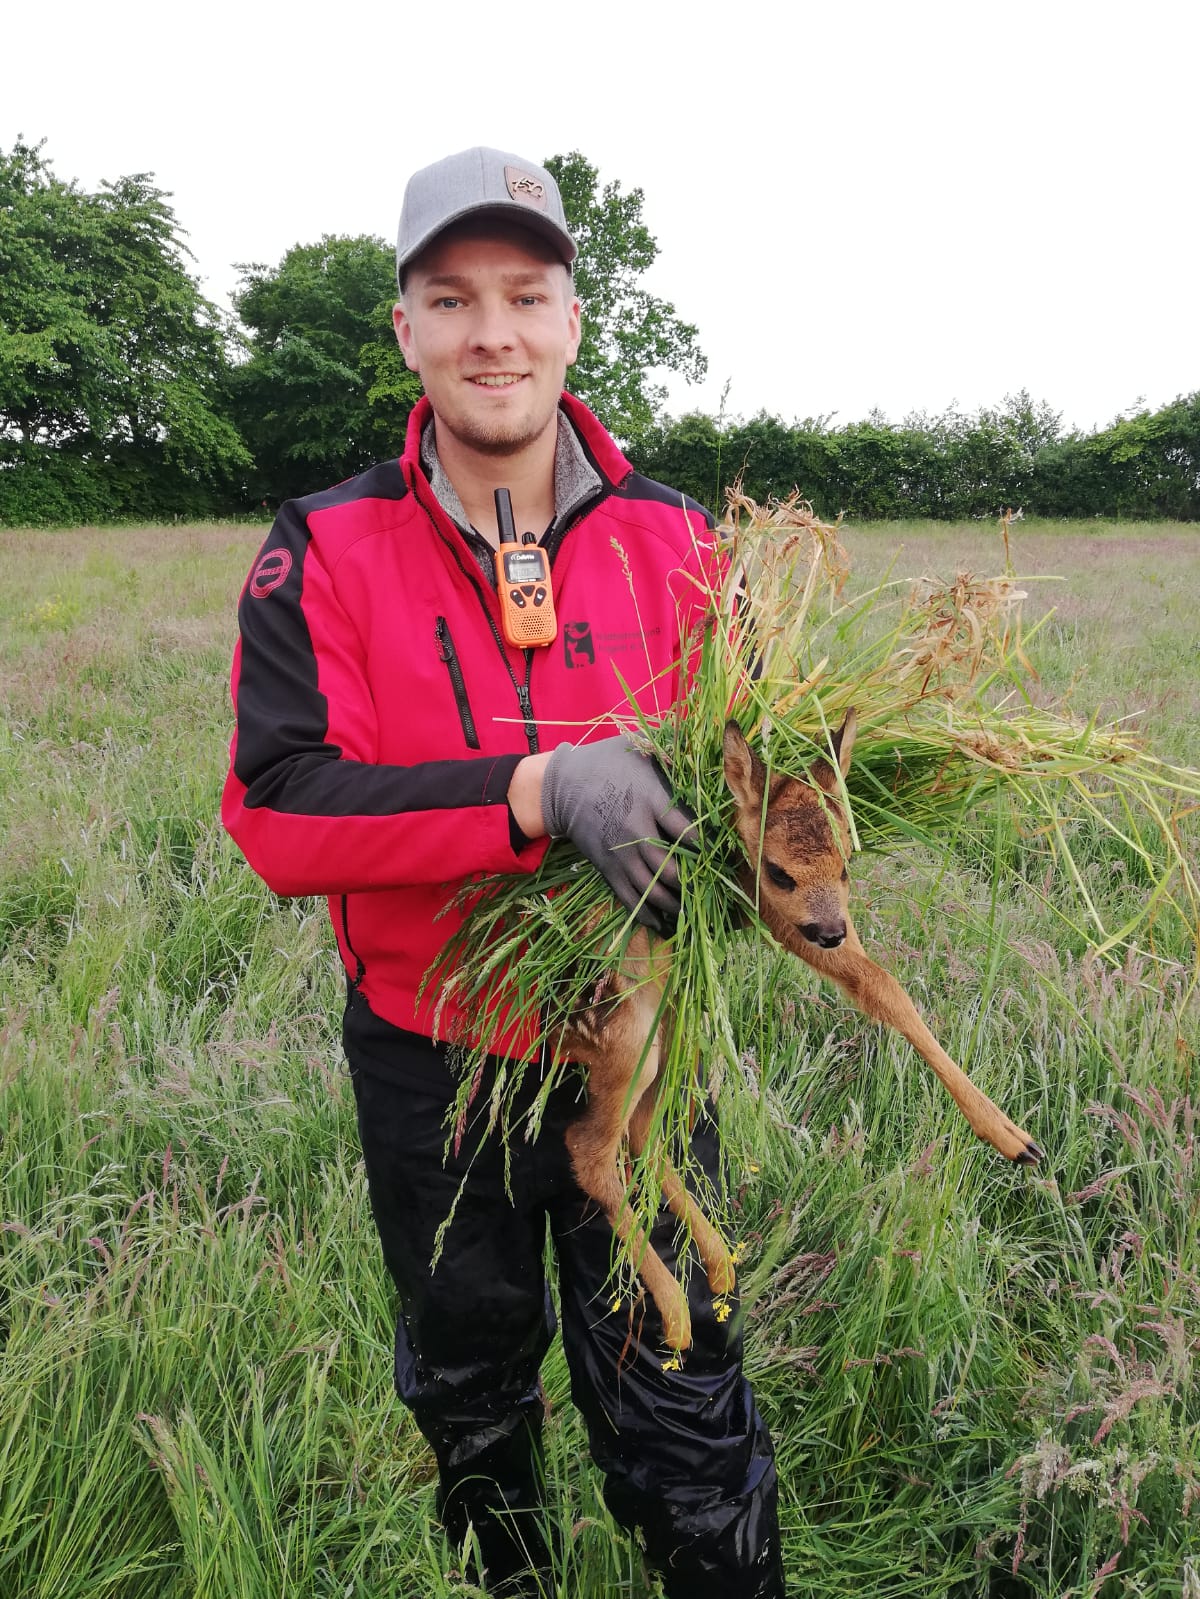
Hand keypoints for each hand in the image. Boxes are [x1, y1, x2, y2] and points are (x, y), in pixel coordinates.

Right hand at [542, 736, 695, 930]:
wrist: (560, 786)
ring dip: (676, 905)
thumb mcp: (638, 748)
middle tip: (714, 890)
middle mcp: (636, 830)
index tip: (722, 856)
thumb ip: (672, 752)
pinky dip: (648, 915)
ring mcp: (619, 853)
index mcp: (649, 800)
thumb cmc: (606, 762)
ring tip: (694, 912)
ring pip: (653, 889)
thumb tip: (707, 747)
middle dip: (695, 883)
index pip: (686, 831)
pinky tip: (664, 925)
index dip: (707, 848)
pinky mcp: (606, 868)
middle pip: (672, 868)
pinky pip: (629, 898)